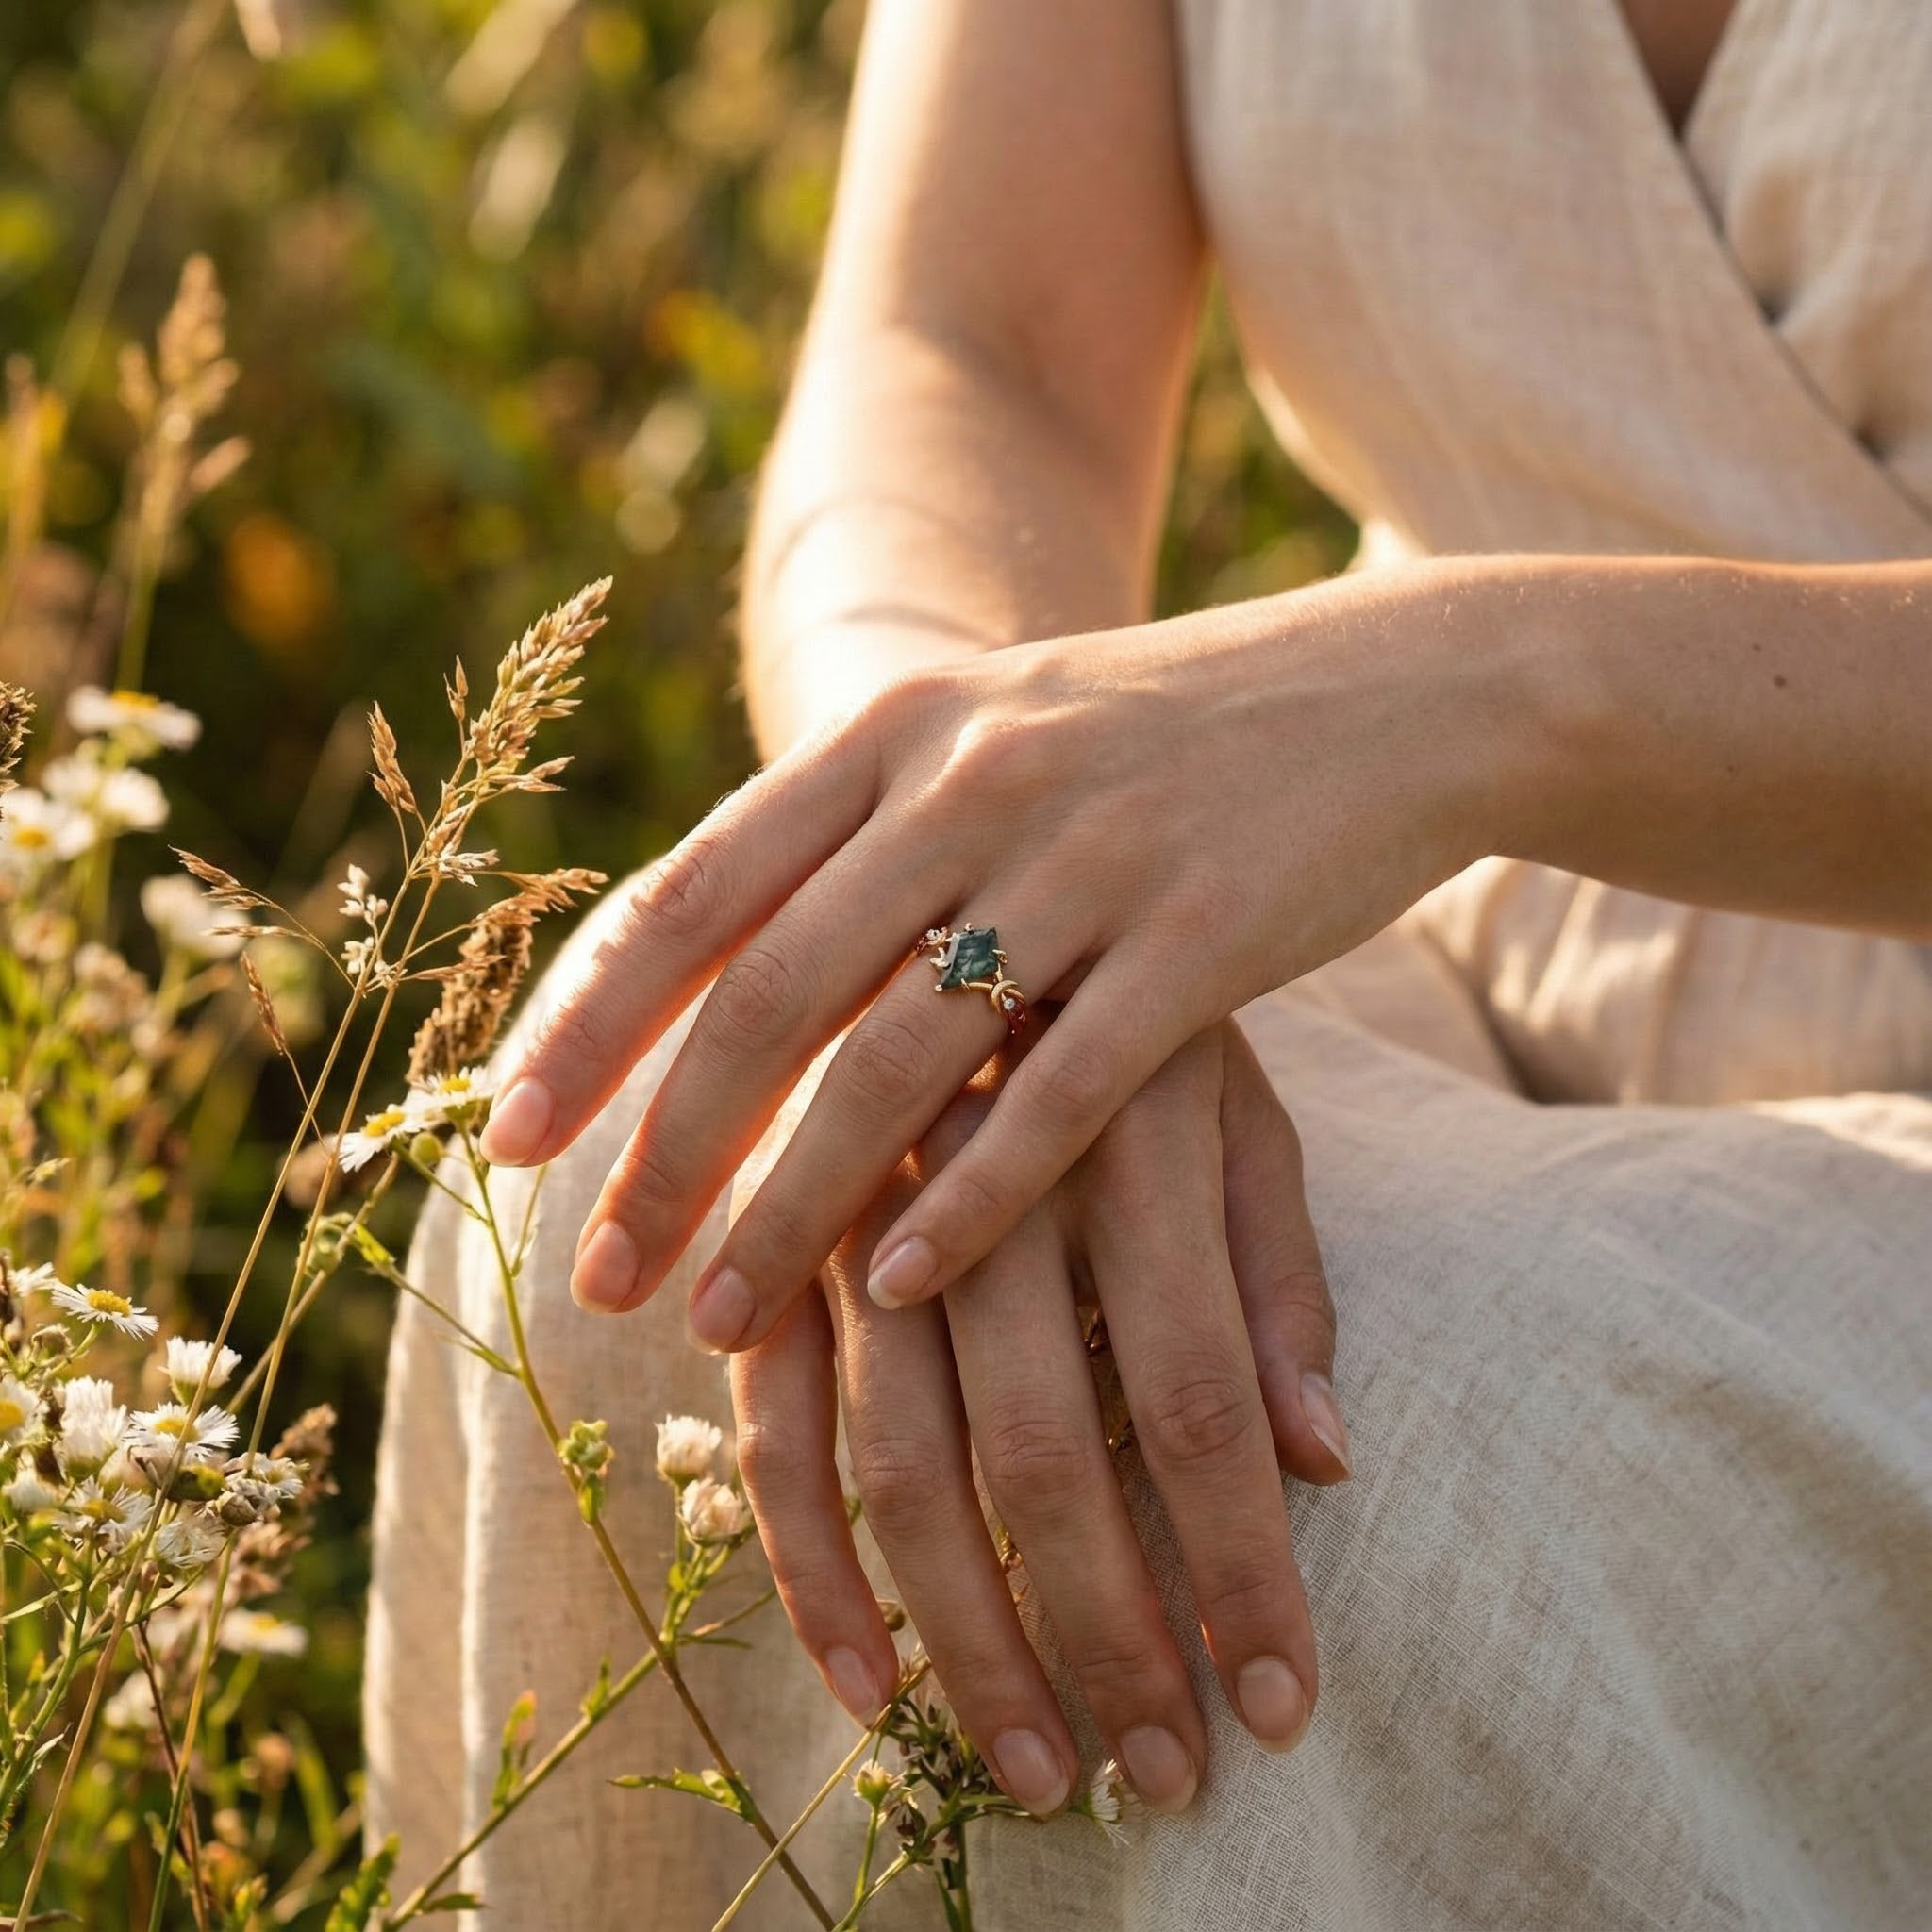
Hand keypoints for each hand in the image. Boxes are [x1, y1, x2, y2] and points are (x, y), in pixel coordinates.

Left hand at [480, 564, 1497, 1345]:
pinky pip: (1059, 1093)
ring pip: (894, 1059)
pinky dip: (969, 1198)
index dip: (593, 1021)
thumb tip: (725, 955)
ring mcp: (1088, 858)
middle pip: (771, 991)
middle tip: (592, 1277)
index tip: (506, 1136)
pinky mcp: (1201, 938)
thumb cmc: (1163, 739)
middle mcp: (972, 783)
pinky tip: (895, 1290)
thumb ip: (865, 829)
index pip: (700, 889)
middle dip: (665, 1147)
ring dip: (788, 1204)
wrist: (1394, 689)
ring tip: (709, 1319)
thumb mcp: (996, 736)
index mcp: (901, 732)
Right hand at [730, 1019, 1348, 1815]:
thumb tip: (1324, 1459)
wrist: (944, 890)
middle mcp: (982, 1185)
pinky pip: (773, 1435)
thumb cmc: (1122, 1021)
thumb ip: (1274, 1271)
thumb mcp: (1235, 1106)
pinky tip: (870, 1685)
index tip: (1279, 1711)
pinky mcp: (767, 1250)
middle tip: (1162, 1779)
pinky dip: (813, 1569)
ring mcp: (855, 1217)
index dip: (1239, 1565)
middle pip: (1046, 1451)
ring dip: (967, 1638)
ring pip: (903, 1464)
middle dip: (1111, 1634)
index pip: (1196, 1393)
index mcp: (1122, 1140)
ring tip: (1036, 1773)